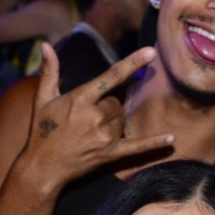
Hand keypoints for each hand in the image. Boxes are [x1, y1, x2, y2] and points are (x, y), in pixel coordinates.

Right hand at [18, 43, 174, 192]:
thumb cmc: (42, 132)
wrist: (42, 168)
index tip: (150, 52)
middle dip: (107, 106)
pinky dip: (154, 143)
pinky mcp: (110, 154)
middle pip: (117, 102)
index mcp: (80, 99)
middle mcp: (95, 117)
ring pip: (122, 120)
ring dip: (113, 122)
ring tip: (92, 132)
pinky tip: (171, 138)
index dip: (132, 63)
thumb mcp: (42, 100)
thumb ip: (49, 71)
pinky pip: (137, 147)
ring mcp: (104, 137)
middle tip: (87, 119)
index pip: (111, 77)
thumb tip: (46, 46)